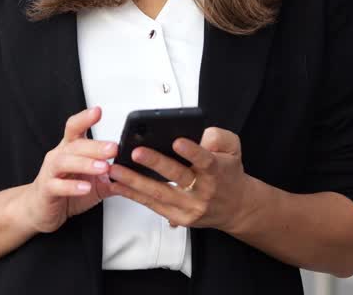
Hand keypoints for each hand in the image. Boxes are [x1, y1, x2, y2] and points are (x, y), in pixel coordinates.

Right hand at [14, 105, 117, 233]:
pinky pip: (57, 185)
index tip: (98, 111)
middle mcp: (59, 155)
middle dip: (96, 145)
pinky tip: (86, 187)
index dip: (85, 118)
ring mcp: (51, 172)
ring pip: (65, 162)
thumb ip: (111, 175)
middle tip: (114, 148)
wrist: (41, 209)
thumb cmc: (66, 191)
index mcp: (71, 149)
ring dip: (86, 163)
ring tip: (103, 167)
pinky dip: (72, 187)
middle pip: (75, 144)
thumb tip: (135, 170)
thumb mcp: (94, 182)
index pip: (75, 127)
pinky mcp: (46, 190)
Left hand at [106, 126, 256, 232]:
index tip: (178, 141)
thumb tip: (198, 135)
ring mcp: (190, 206)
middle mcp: (203, 191)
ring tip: (116, 169)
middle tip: (136, 152)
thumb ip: (218, 137)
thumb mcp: (233, 149)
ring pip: (160, 194)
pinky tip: (117, 185)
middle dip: (155, 164)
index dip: (192, 151)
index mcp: (217, 171)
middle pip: (178, 177)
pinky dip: (133, 195)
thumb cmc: (228, 174)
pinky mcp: (178, 217)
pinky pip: (152, 205)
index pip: (205, 160)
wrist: (236, 207)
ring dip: (135, 181)